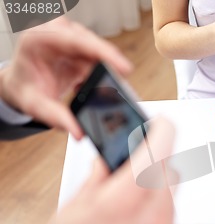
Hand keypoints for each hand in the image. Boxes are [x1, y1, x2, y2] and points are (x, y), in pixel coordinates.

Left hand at [0, 18, 131, 138]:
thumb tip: (79, 131)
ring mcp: (72, 37)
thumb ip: (55, 117)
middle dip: (111, 66)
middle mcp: (58, 32)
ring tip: (109, 90)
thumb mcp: (35, 105)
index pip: (76, 41)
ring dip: (107, 72)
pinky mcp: (83, 46)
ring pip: (100, 52)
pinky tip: (97, 86)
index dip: (103, 53)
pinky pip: (101, 58)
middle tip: (123, 88)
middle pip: (93, 45)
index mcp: (39, 38)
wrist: (22, 82)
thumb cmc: (25, 87)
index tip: (124, 68)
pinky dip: (104, 73)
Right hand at [8, 119, 176, 223]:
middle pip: (170, 170)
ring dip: (156, 189)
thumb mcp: (70, 213)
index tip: (160, 122)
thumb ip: (97, 179)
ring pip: (173, 195)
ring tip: (125, 205)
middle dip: (154, 162)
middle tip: (131, 169)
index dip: (162, 128)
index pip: (160, 147)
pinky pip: (171, 220)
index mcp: (123, 201)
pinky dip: (157, 214)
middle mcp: (153, 218)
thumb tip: (110, 161)